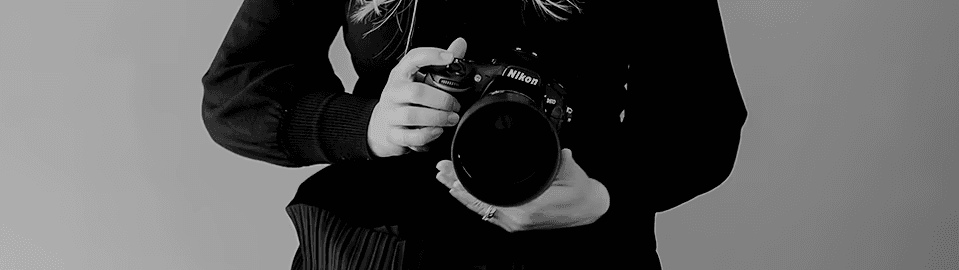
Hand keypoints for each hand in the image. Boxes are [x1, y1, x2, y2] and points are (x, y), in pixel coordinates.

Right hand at [367, 38, 467, 157]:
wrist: (380, 126)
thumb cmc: (404, 100)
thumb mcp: (418, 79)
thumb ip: (440, 63)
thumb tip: (460, 44)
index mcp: (401, 75)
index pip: (413, 59)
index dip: (431, 55)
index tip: (450, 57)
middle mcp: (393, 92)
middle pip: (416, 92)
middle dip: (442, 100)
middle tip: (455, 105)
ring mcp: (390, 114)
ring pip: (412, 116)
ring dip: (437, 118)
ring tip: (451, 118)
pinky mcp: (392, 134)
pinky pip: (409, 136)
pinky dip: (427, 135)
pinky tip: (437, 131)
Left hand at [435, 149, 610, 231]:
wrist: (588, 209)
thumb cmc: (580, 194)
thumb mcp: (571, 172)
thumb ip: (560, 159)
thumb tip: (556, 148)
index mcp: (527, 206)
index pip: (486, 195)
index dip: (466, 184)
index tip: (452, 170)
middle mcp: (517, 218)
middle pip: (477, 202)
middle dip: (456, 185)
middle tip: (441, 170)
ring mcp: (515, 222)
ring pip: (479, 208)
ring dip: (461, 193)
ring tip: (445, 179)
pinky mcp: (515, 220)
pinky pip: (488, 211)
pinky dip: (473, 201)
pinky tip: (462, 192)